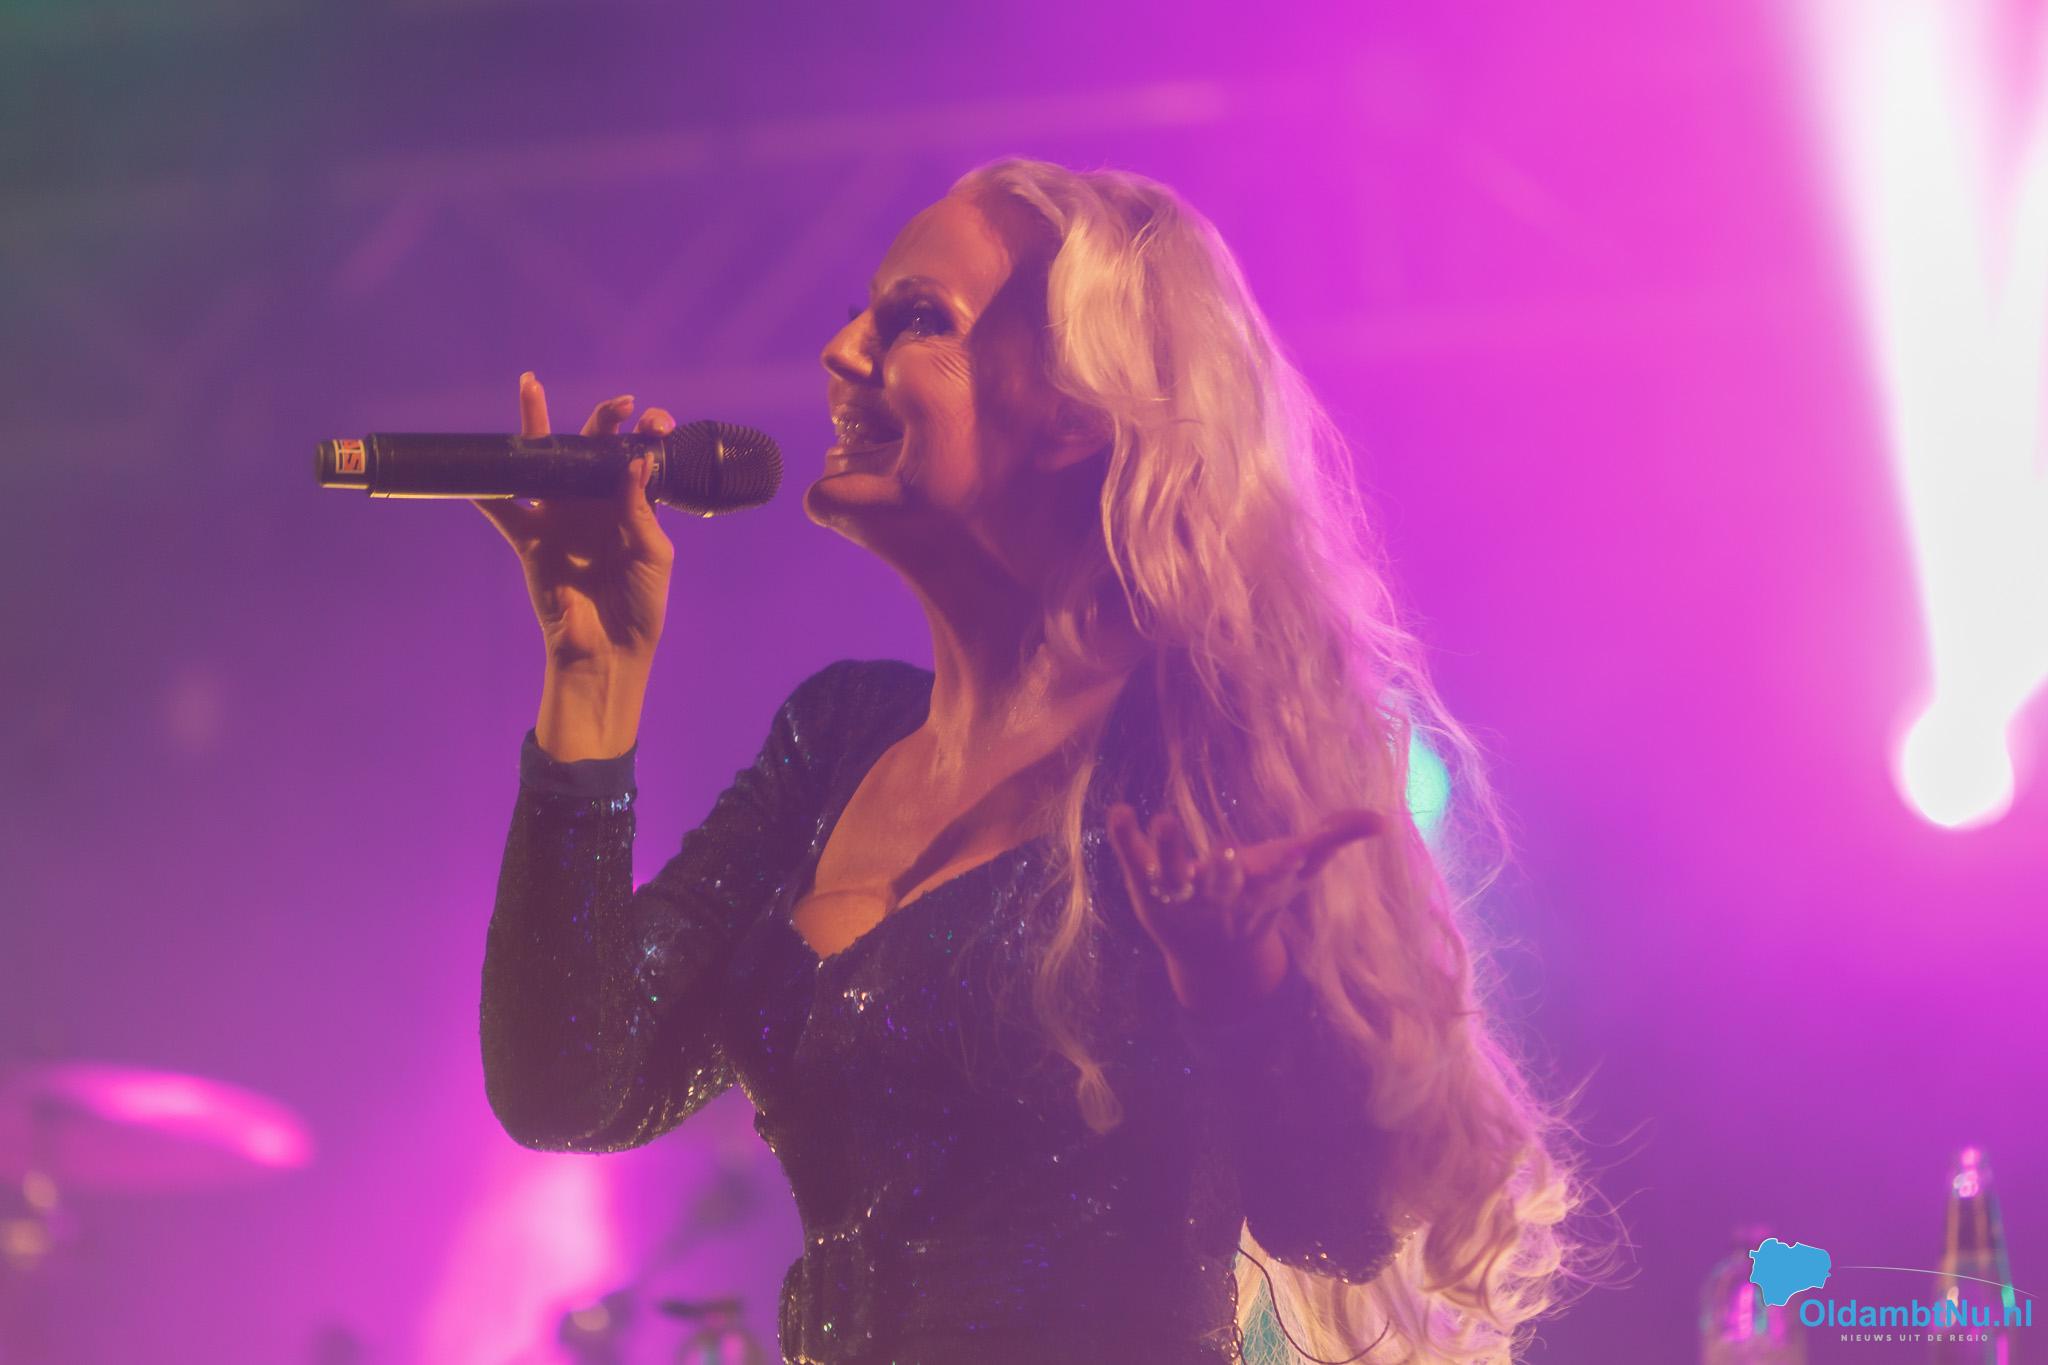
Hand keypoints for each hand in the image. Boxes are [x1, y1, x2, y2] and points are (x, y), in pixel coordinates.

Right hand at [472, 372, 676, 670]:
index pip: (635, 458)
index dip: (645, 435)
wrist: (608, 650)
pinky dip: (485, 491)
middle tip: (619, 404)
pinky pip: (503, 511)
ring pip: (542, 463)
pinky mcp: (531, 540)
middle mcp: (593, 503)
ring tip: (530, 386)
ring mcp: (560, 517)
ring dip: (533, 426)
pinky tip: (472, 466)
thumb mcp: (653, 555)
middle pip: (590, 450)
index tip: (654, 423)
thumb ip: (641, 509)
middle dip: (604, 420)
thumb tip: (634, 461)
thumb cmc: (640, 604)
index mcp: (629, 505)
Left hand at [1105, 804, 1382, 1018]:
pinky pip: (1135, 863)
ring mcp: (1180, 894)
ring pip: (1172, 875)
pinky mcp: (1148, 888)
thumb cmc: (1262, 899)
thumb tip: (1382, 820)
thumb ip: (1334, 838)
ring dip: (1167, 850)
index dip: (1279, 870)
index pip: (1271, 881)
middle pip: (1220, 885)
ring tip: (1162, 819)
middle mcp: (1219, 897)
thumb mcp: (1299, 871)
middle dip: (1224, 872)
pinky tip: (1118, 811)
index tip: (1290, 857)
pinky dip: (1125, 839)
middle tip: (1225, 852)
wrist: (1216, 956)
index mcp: (1257, 890)